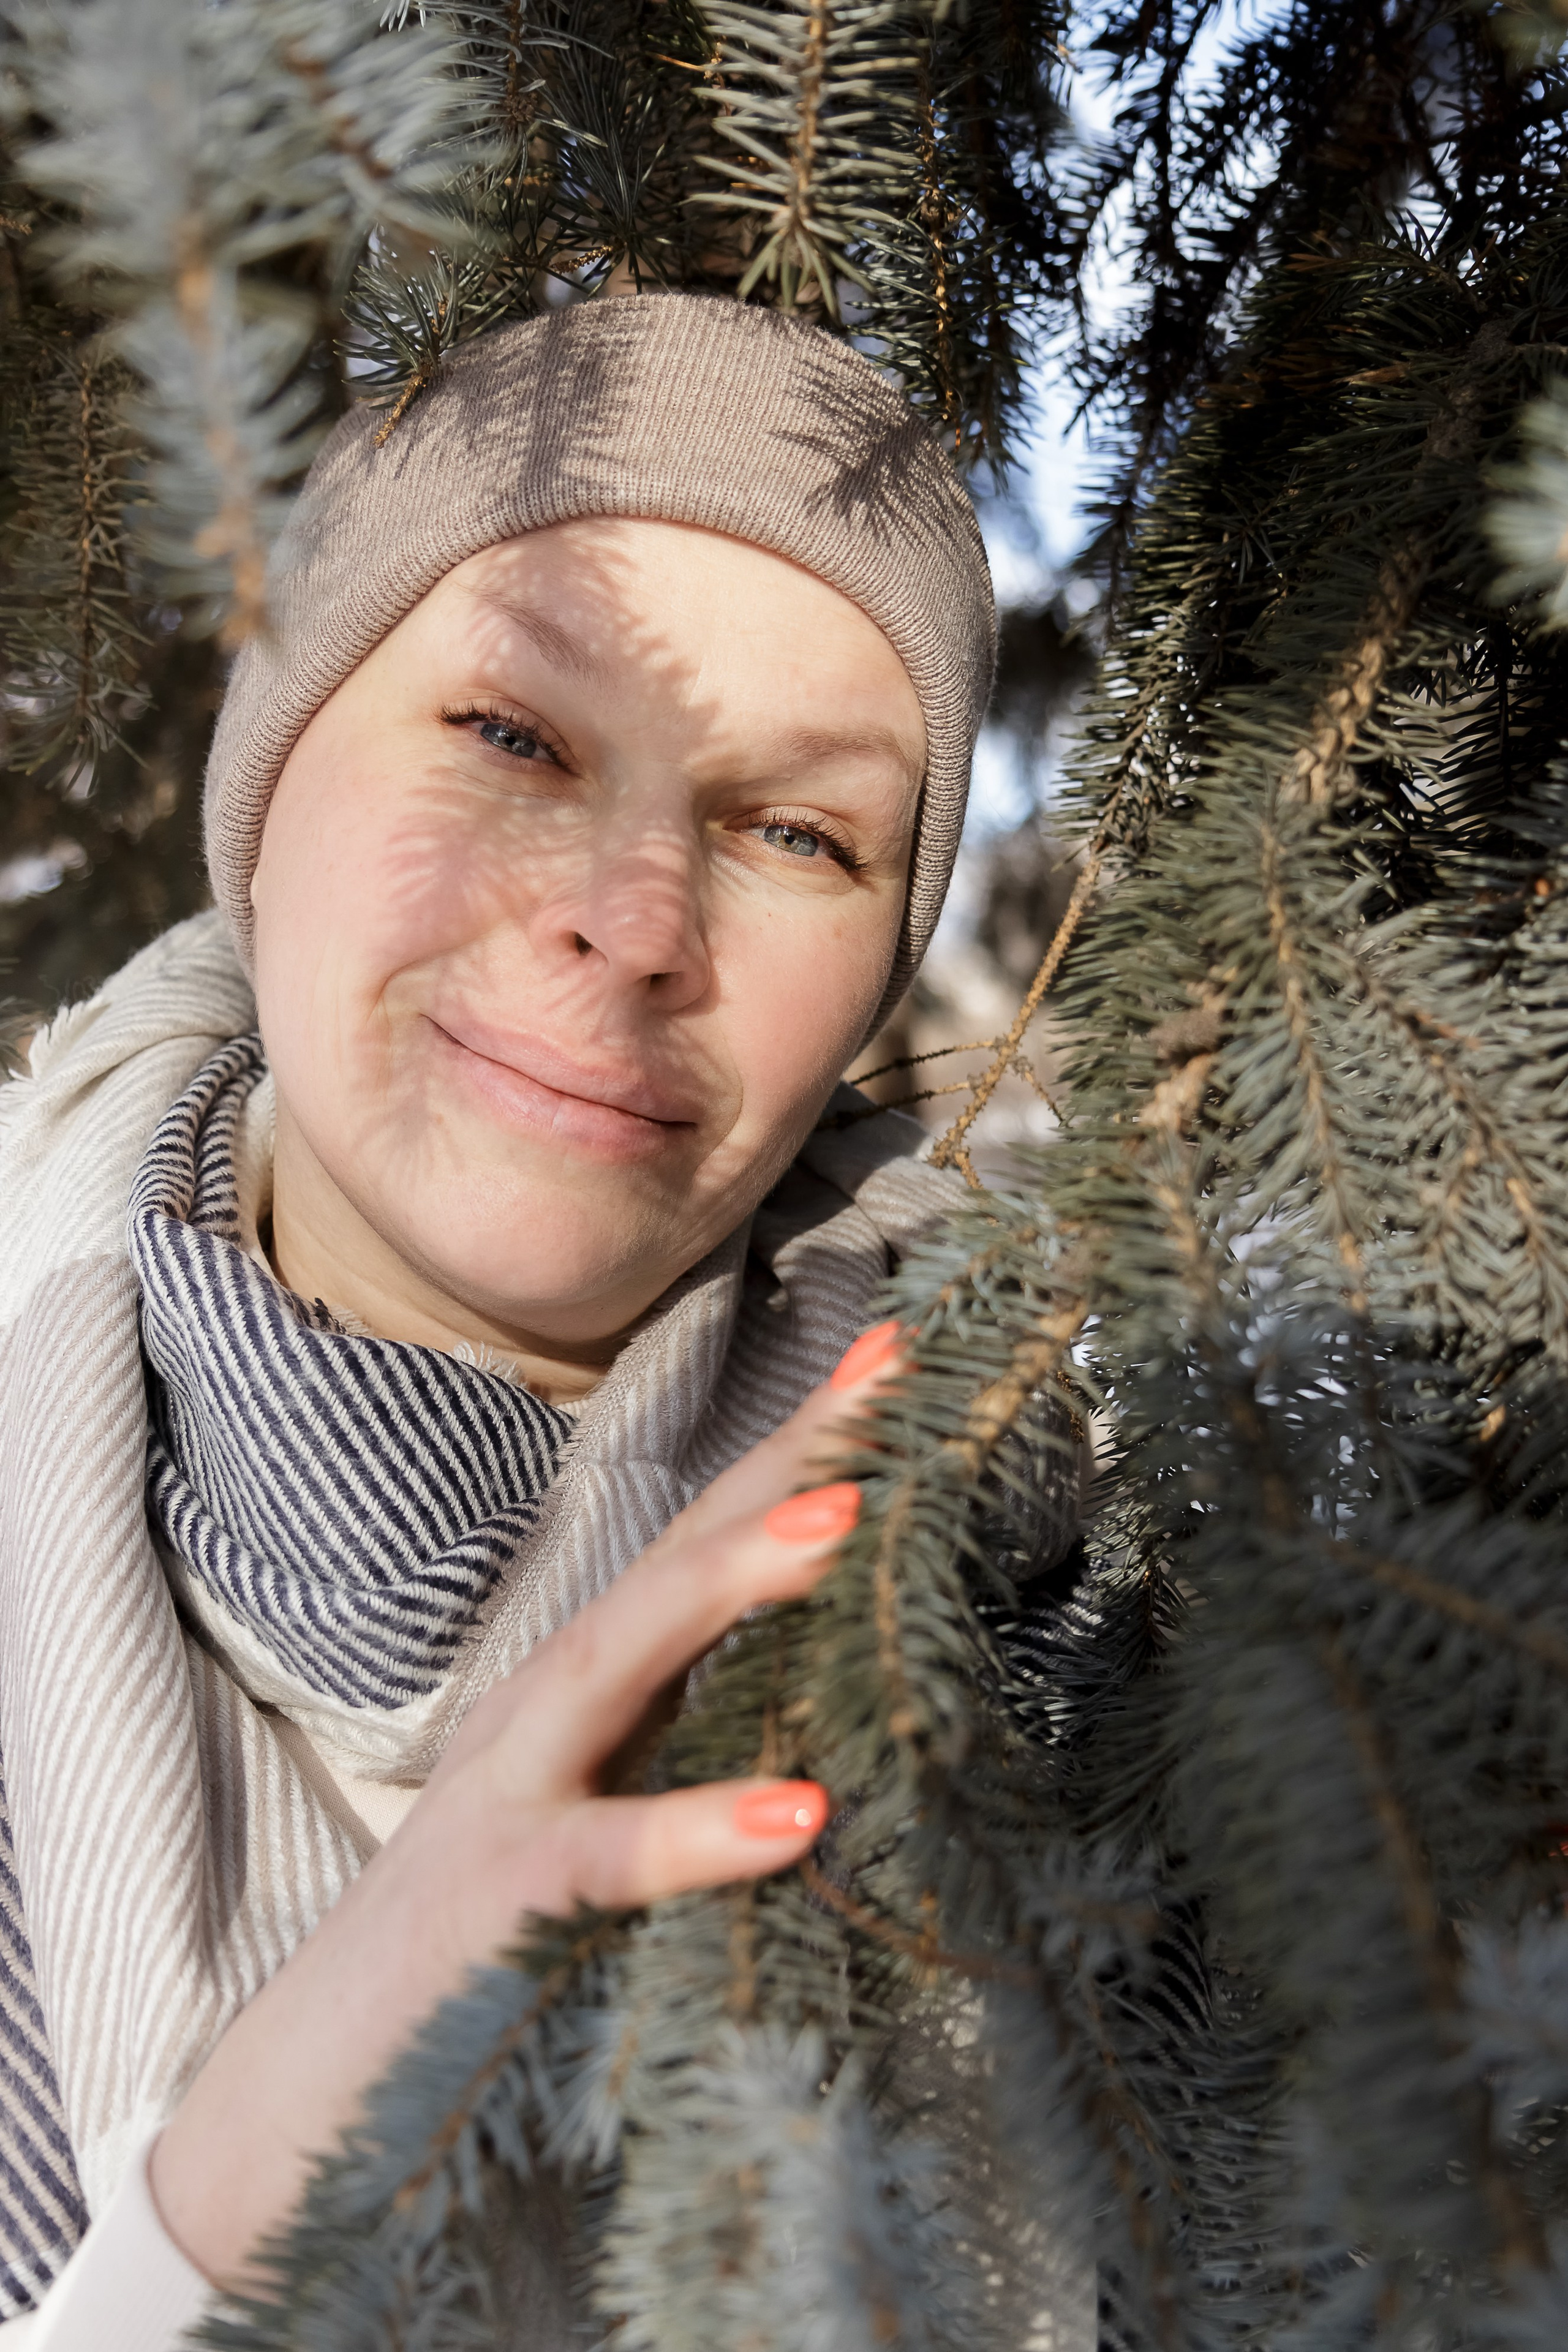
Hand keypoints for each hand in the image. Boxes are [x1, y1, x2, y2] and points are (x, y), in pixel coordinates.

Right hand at [150, 1321, 902, 2284]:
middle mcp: (547, 1709)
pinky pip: (605, 1862)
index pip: (706, 1542)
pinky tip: (798, 1816)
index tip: (900, 1361)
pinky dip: (696, 1830)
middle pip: (676, 1557)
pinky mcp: (497, 1906)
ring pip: (623, 1660)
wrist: (312, 2090)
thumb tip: (838, 1705)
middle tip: (896, 1378)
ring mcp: (512, 1795)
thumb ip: (692, 1746)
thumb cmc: (484, 1945)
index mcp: (586, 1688)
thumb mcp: (605, 1816)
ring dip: (733, 1583)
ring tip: (847, 1522)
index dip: (799, 1452)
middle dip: (784, 1463)